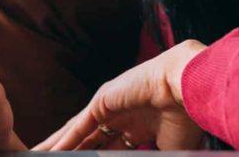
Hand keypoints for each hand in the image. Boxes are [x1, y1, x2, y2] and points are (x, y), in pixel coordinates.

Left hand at [34, 40, 207, 150]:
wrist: (188, 89)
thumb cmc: (189, 118)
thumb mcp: (169, 149)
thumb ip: (151, 155)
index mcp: (142, 125)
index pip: (114, 147)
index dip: (100, 156)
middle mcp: (124, 116)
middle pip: (92, 140)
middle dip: (76, 153)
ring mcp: (111, 107)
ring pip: (79, 133)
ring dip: (61, 147)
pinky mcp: (102, 102)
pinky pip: (78, 127)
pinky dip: (63, 141)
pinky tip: (49, 153)